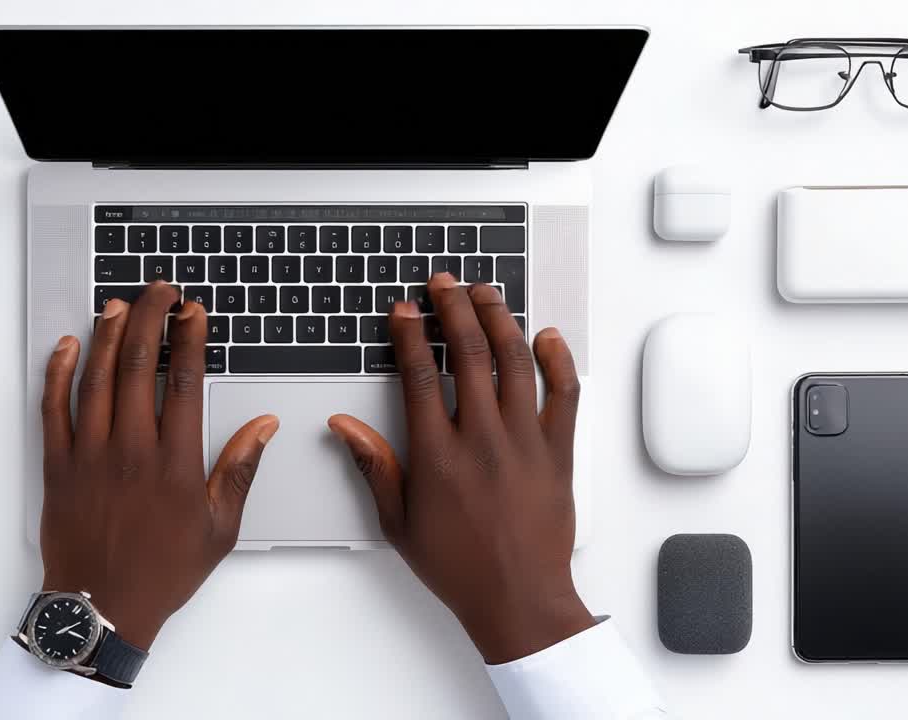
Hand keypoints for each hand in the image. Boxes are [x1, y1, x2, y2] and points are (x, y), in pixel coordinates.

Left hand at [39, 282, 278, 650]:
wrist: (102, 607)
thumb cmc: (162, 571)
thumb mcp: (220, 527)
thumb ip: (240, 470)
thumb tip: (263, 427)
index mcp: (175, 463)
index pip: (183, 382)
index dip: (189, 338)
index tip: (193, 312)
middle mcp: (131, 450)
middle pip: (139, 365)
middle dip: (150, 317)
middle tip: (160, 292)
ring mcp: (89, 455)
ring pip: (96, 378)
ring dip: (109, 335)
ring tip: (120, 305)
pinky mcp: (58, 466)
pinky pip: (53, 408)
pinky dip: (58, 373)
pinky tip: (67, 347)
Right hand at [328, 273, 593, 663]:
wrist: (518, 599)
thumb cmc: (458, 566)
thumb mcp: (398, 521)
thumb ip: (373, 465)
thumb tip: (344, 426)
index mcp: (438, 455)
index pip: (419, 374)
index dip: (409, 333)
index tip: (405, 310)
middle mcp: (482, 439)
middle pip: (467, 353)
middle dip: (453, 308)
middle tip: (444, 285)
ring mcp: (525, 442)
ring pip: (514, 362)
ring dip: (499, 319)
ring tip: (485, 293)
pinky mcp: (558, 452)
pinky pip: (563, 394)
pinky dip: (556, 360)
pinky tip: (545, 336)